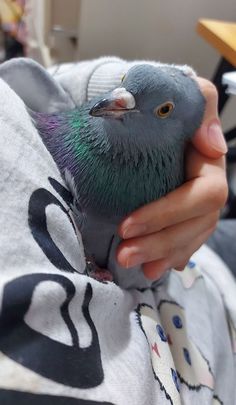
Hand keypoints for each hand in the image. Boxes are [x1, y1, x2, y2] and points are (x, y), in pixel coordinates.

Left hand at [116, 78, 227, 278]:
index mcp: (209, 163)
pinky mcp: (181, 212)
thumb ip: (201, 104)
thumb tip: (212, 146)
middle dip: (161, 243)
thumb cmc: (156, 100)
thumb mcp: (179, 90)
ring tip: (131, 264)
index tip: (128, 224)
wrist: (138, 111)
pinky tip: (153, 268)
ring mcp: (194, 203)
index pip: (203, 196)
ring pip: (190, 237)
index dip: (169, 214)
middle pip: (196, 224)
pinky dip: (168, 256)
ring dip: (161, 255)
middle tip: (124, 254)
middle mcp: (205, 186)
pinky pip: (184, 240)